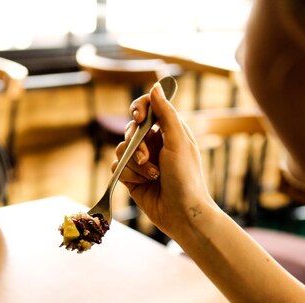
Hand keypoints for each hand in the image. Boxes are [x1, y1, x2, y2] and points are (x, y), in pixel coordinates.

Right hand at [112, 81, 217, 243]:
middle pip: (130, 130)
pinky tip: (144, 184)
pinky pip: (118, 167)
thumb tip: (156, 86)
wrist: (182, 213)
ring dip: (135, 163)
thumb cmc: (186, 178)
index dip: (139, 109)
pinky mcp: (131, 179)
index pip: (148, 109)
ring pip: (121, 149)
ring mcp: (141, 162)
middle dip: (136, 143)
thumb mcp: (178, 141)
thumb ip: (166, 113)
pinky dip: (129, 175)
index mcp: (169, 131)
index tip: (138, 117)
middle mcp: (154, 144)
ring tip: (152, 176)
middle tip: (147, 157)